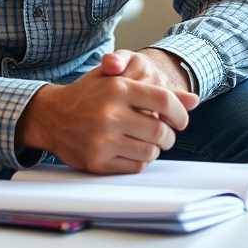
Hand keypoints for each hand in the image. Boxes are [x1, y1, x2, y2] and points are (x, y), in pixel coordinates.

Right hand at [15, 50, 197, 173]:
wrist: (51, 116)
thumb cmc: (91, 95)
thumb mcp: (119, 82)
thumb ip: (158, 91)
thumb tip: (195, 99)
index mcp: (118, 88)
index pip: (164, 100)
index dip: (180, 113)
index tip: (180, 120)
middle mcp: (110, 113)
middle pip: (160, 131)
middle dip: (169, 136)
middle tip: (165, 135)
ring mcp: (103, 139)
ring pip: (150, 152)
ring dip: (155, 150)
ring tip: (147, 142)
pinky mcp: (97, 161)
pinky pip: (135, 166)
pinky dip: (140, 161)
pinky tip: (133, 151)